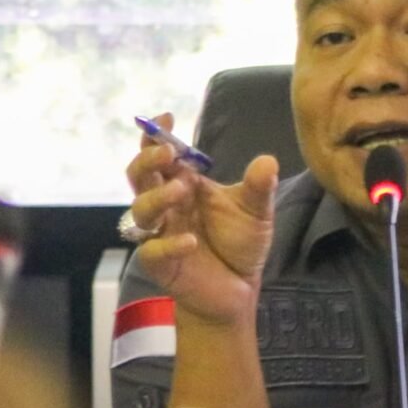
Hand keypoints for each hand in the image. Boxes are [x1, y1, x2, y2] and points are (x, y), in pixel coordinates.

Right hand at [125, 113, 278, 324]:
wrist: (238, 289)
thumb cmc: (239, 244)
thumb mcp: (256, 212)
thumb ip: (259, 187)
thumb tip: (268, 160)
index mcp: (184, 185)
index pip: (162, 156)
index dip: (157, 136)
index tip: (166, 117)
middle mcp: (167, 206)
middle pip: (139, 176)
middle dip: (147, 161)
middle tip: (168, 153)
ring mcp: (160, 234)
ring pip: (141, 211)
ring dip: (157, 198)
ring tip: (181, 190)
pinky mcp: (161, 264)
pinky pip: (153, 251)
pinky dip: (170, 245)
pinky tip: (191, 242)